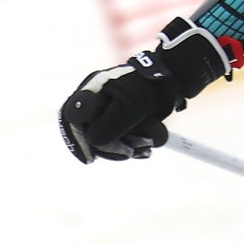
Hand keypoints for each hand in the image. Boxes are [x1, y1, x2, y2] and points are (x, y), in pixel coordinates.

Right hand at [58, 17, 233, 162]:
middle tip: (131, 151)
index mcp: (91, 92)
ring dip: (125, 148)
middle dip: (110, 148)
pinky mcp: (118, 123)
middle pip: (88, 135)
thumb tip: (93, 143)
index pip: (73, 117)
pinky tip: (146, 146)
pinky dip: (132, 147)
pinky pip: (117, 142)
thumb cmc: (148, 88)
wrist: (171, 83)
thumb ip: (111, 124)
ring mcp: (105, 114)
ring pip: (104, 142)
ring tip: (146, 143)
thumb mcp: (131, 106)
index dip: (77, 139)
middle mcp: (94, 104)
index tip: (90, 159)